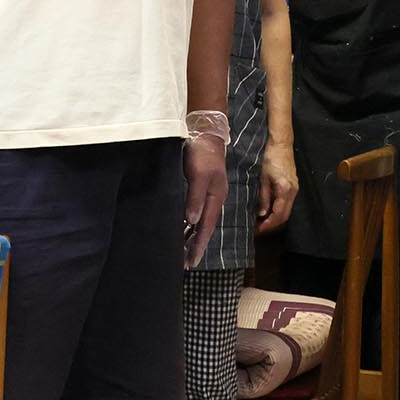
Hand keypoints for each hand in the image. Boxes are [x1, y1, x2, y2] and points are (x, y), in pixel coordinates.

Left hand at [183, 135, 228, 264]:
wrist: (206, 134)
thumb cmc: (202, 154)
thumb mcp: (199, 174)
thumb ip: (195, 197)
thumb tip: (192, 221)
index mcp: (216, 198)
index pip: (206, 228)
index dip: (198, 245)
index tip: (191, 261)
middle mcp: (214, 200)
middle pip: (204, 229)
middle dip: (196, 246)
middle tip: (186, 264)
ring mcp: (209, 195)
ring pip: (200, 223)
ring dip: (192, 237)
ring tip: (183, 253)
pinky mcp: (202, 190)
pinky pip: (196, 213)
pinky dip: (190, 225)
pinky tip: (183, 230)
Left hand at [258, 138, 298, 231]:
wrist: (281, 144)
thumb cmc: (270, 158)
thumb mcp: (263, 178)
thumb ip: (263, 197)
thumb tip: (261, 214)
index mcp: (285, 190)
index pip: (278, 215)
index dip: (268, 225)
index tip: (257, 229)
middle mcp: (293, 191)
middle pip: (285, 216)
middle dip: (272, 224)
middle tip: (258, 228)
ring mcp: (295, 189)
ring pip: (286, 211)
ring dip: (275, 218)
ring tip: (261, 221)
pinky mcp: (293, 186)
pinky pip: (287, 203)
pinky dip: (278, 209)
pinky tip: (267, 209)